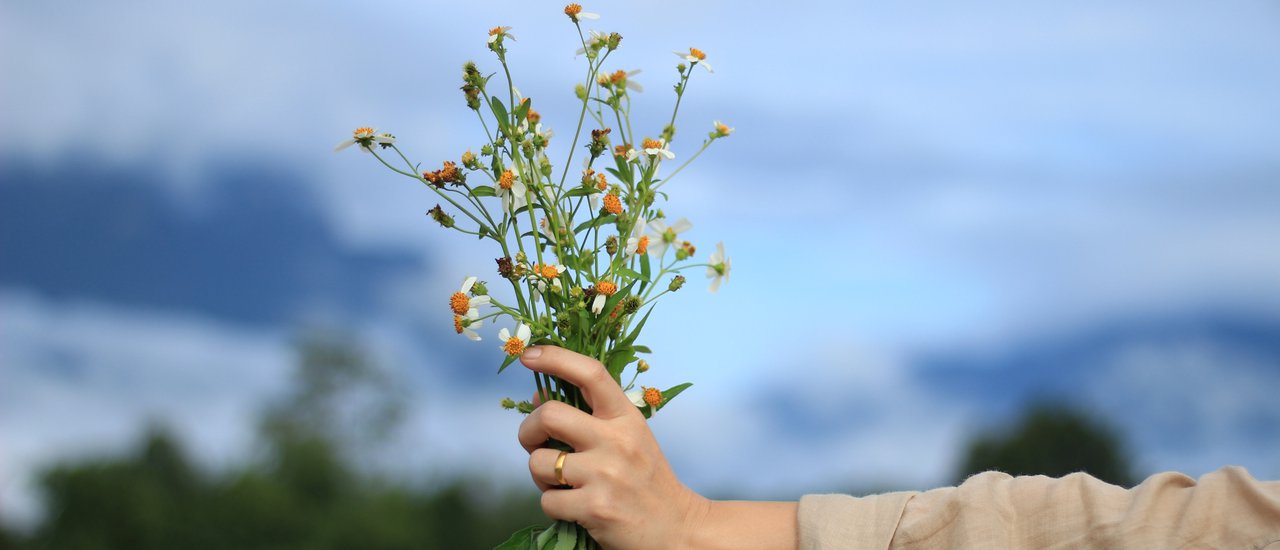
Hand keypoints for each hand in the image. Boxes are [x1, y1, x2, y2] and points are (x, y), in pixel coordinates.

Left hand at [518, 346, 709, 548]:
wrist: (677, 528)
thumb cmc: (646, 480)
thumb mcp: (628, 439)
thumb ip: (588, 416)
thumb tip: (538, 396)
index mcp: (626, 417)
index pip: (590, 373)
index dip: (555, 357)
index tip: (528, 356)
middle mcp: (617, 440)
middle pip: (548, 415)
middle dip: (528, 430)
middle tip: (535, 443)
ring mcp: (606, 474)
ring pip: (538, 462)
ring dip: (541, 475)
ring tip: (562, 483)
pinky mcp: (595, 508)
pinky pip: (547, 500)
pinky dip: (553, 504)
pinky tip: (575, 506)